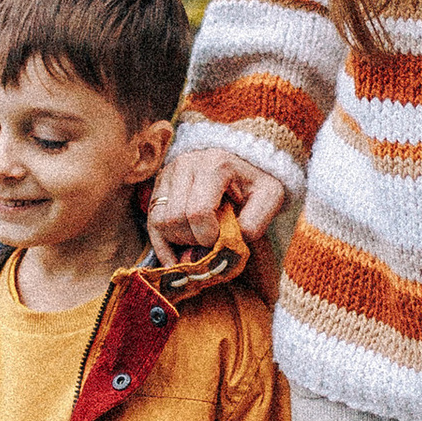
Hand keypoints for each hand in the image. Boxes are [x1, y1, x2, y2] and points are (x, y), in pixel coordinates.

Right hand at [148, 146, 285, 257]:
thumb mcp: (270, 199)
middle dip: (193, 241)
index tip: (223, 239)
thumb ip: (254, 224)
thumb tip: (224, 247)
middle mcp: (186, 164)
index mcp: (215, 165)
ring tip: (199, 240)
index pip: (197, 212)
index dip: (208, 236)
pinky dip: (161, 244)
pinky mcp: (160, 183)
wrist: (244, 161)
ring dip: (178, 240)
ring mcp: (169, 172)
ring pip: (159, 221)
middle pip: (175, 219)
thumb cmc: (256, 182)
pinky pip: (151, 219)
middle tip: (212, 242)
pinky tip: (173, 260)